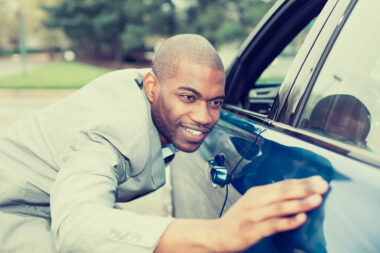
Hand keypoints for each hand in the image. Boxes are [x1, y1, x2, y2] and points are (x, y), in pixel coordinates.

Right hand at [214, 176, 328, 251]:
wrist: (217, 234)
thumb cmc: (239, 219)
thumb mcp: (253, 203)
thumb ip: (271, 198)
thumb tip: (295, 192)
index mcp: (257, 192)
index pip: (283, 184)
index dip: (302, 181)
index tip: (319, 179)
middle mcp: (255, 201)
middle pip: (283, 192)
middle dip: (305, 188)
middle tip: (323, 186)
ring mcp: (254, 215)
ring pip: (280, 207)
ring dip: (300, 203)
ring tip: (317, 200)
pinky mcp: (252, 230)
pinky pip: (274, 225)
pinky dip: (289, 221)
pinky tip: (302, 218)